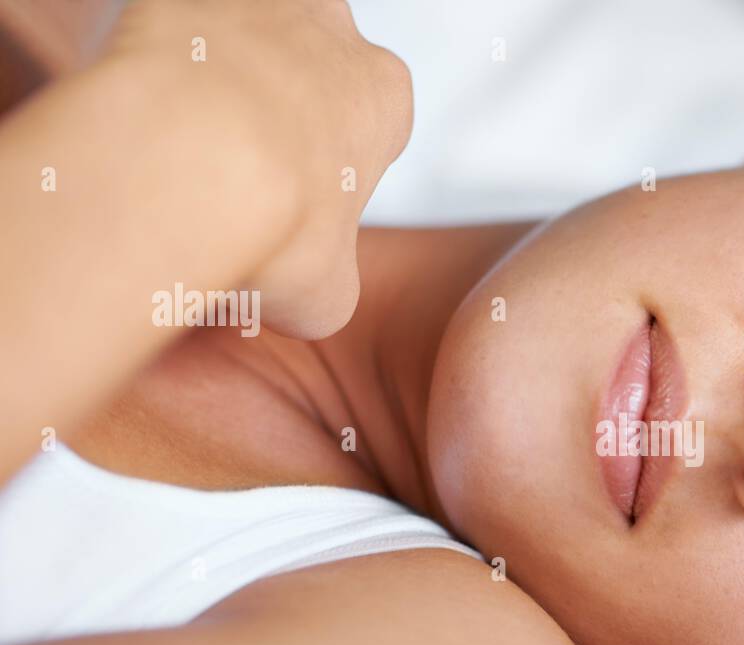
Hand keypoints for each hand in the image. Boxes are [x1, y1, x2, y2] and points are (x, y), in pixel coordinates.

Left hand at [102, 0, 412, 337]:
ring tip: (180, 149)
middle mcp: (328, 27)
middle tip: (237, 176)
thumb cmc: (269, 222)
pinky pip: (163, 31)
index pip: (369, 123)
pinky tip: (140, 125)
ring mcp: (251, 1)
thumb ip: (328, 283)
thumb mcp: (328, 296)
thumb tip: (306, 296)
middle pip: (304, 67)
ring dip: (215, 82)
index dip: (332, 170)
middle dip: (277, 111)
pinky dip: (152, 69)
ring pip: (236, 38)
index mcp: (383, 94)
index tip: (299, 206)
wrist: (182, 169)